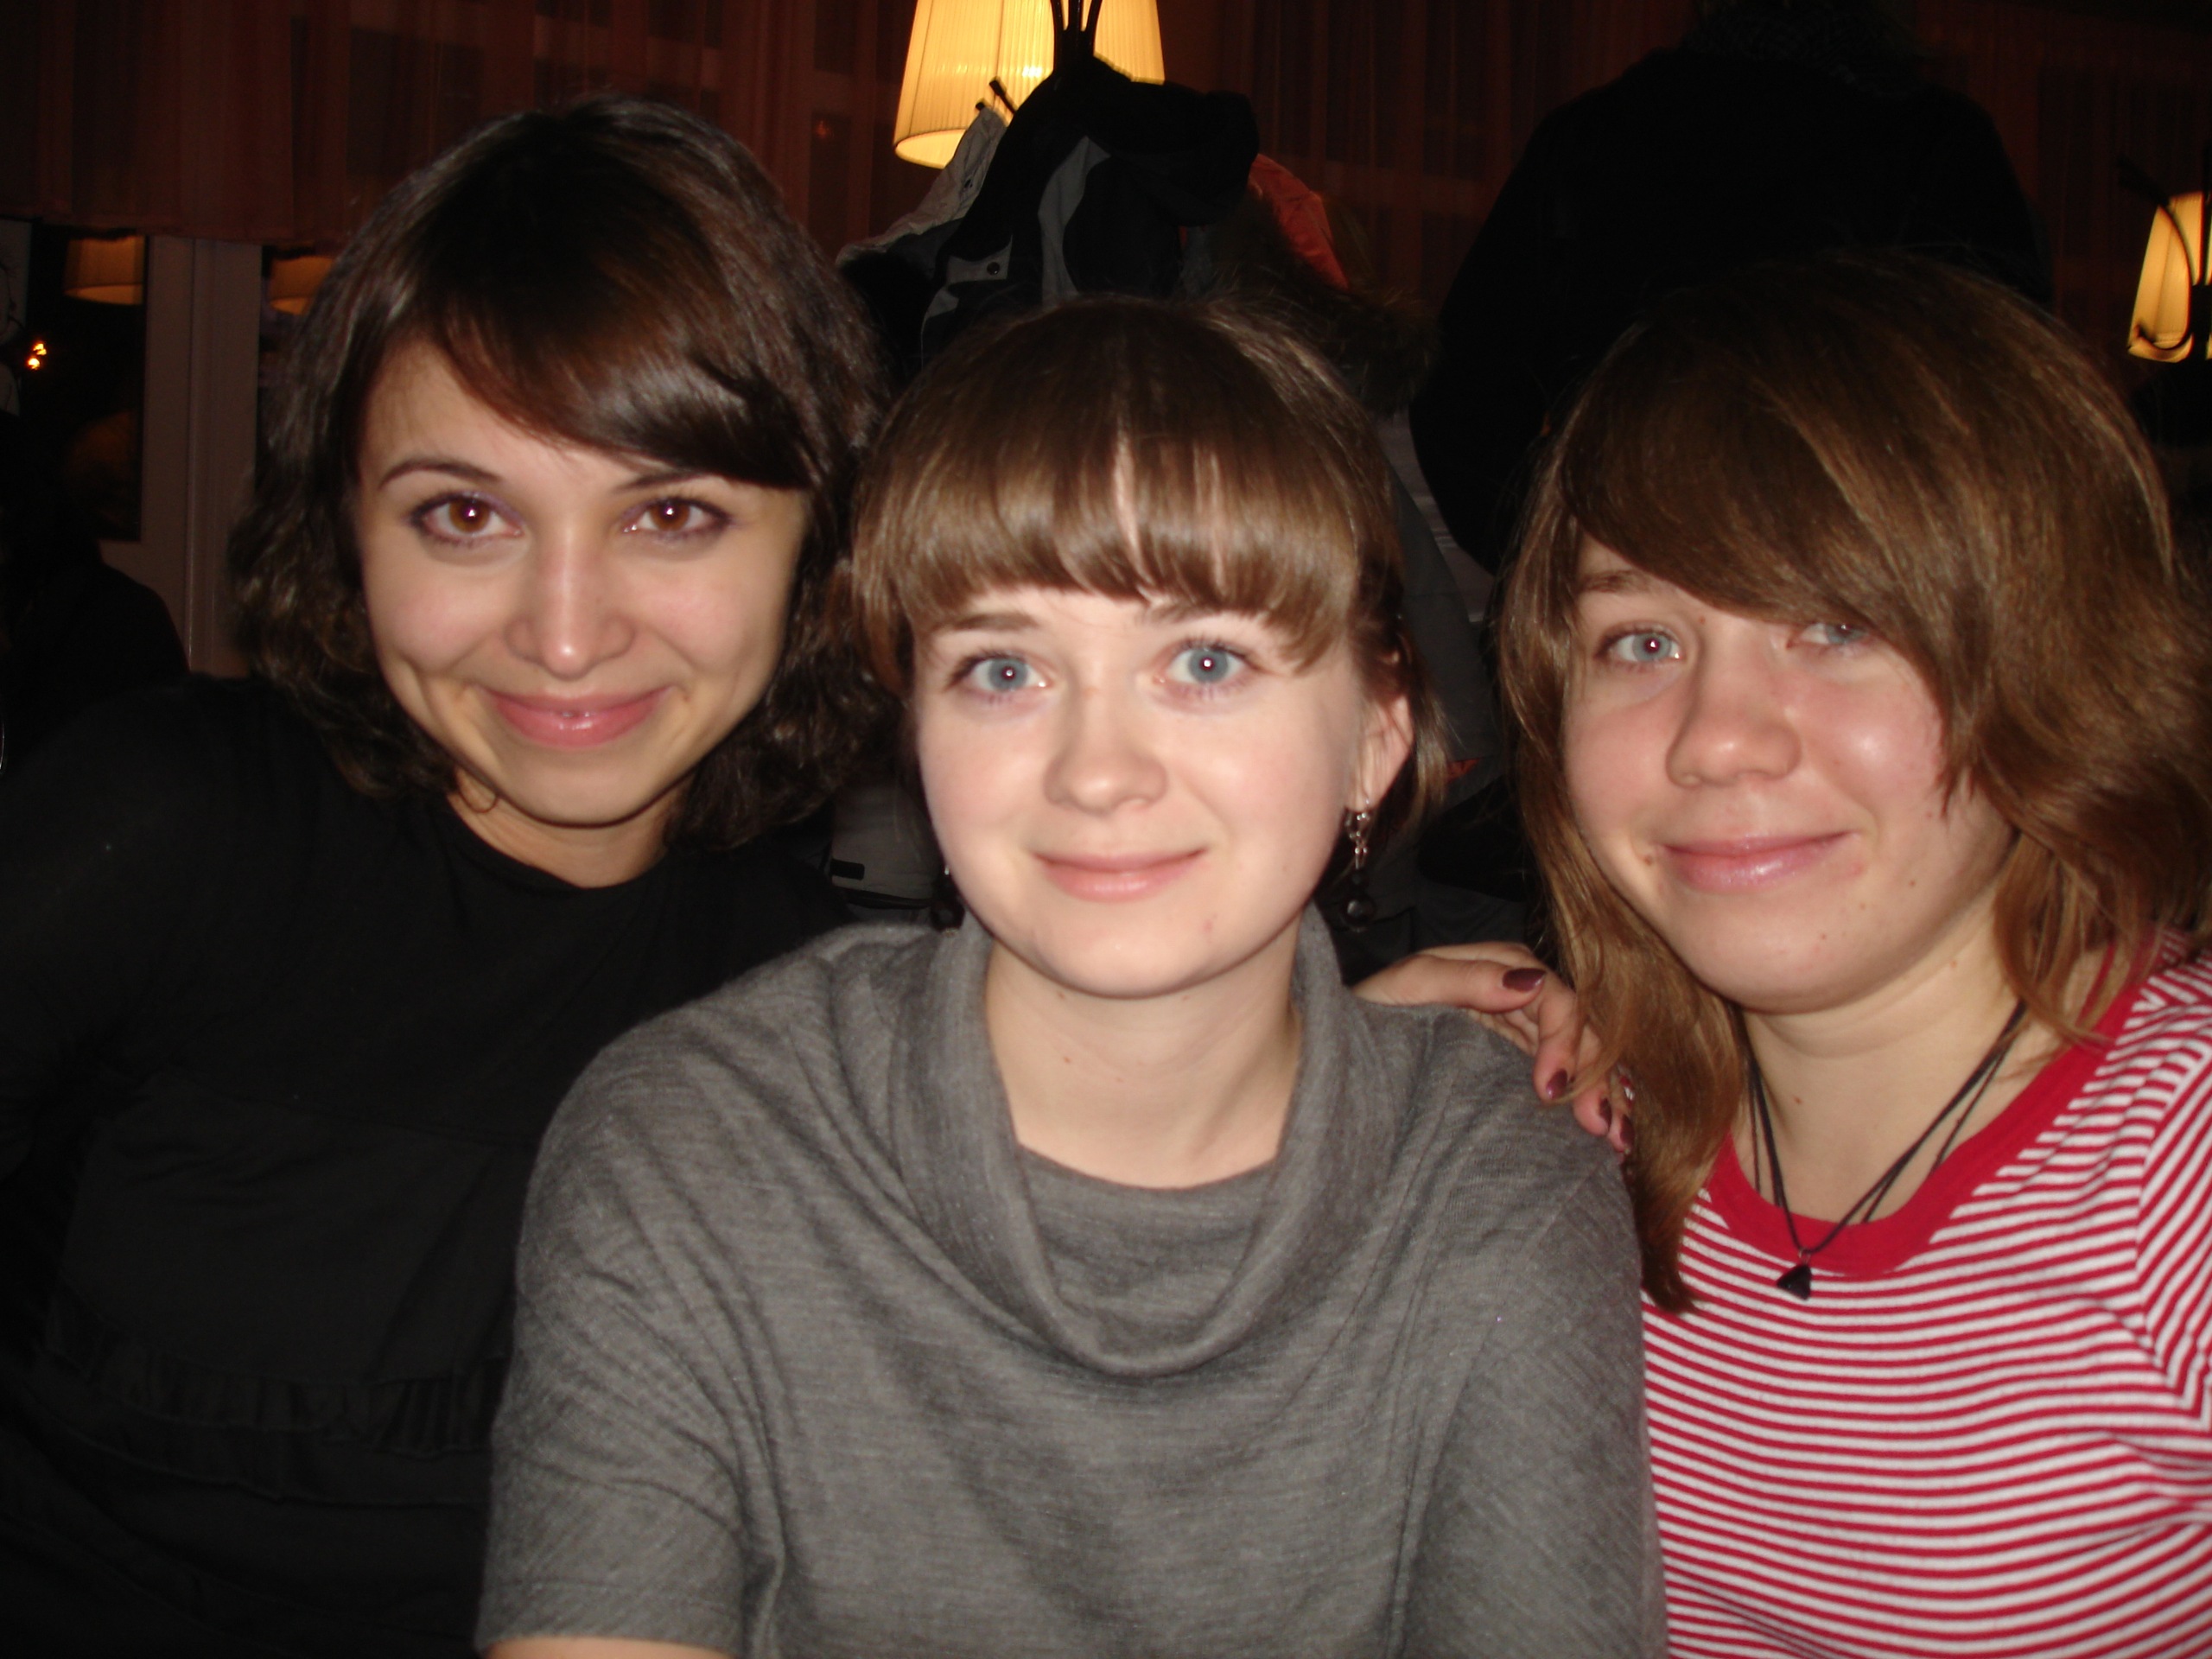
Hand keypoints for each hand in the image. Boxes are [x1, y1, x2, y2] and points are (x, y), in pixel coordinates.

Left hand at [1353, 943, 1629, 1154]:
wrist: (1339, 1054)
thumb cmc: (1369, 1012)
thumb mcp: (1406, 986)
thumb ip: (1464, 977)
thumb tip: (1530, 982)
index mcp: (1498, 969)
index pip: (1555, 997)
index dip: (1564, 1039)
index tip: (1551, 1088)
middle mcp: (1519, 999)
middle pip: (1579, 1030)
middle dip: (1596, 1075)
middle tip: (1599, 1126)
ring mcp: (1520, 1036)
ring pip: (1583, 1057)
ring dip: (1606, 1094)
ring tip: (1617, 1140)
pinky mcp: (1515, 1069)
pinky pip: (1567, 1081)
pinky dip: (1590, 1104)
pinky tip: (1608, 1139)